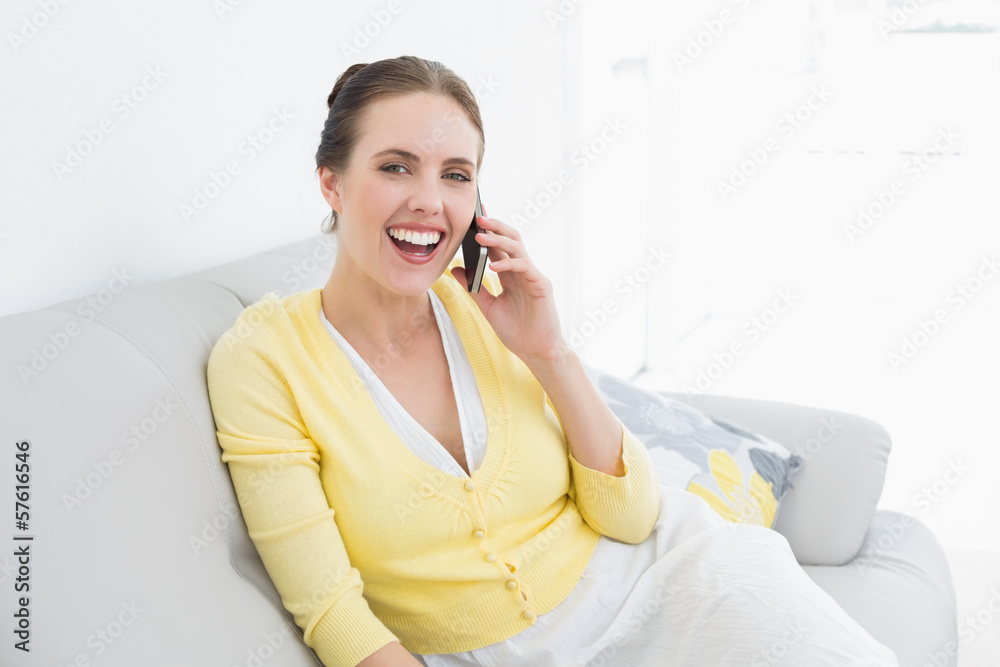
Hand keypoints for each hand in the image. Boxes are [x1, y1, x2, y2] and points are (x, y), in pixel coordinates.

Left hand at [450, 215, 568, 368]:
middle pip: (511, 239)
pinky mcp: (541, 286)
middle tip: (477, 216)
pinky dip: (508, 264)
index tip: (473, 216)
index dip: (487, 230)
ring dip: (498, 240)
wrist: (536, 352)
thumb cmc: (517, 331)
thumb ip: (473, 287)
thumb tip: (454, 269)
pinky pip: (525, 267)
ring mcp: (533, 276)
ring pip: (517, 248)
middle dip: (495, 226)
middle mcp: (523, 271)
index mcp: (511, 274)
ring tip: (480, 236)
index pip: (499, 246)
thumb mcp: (488, 307)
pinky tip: (493, 266)